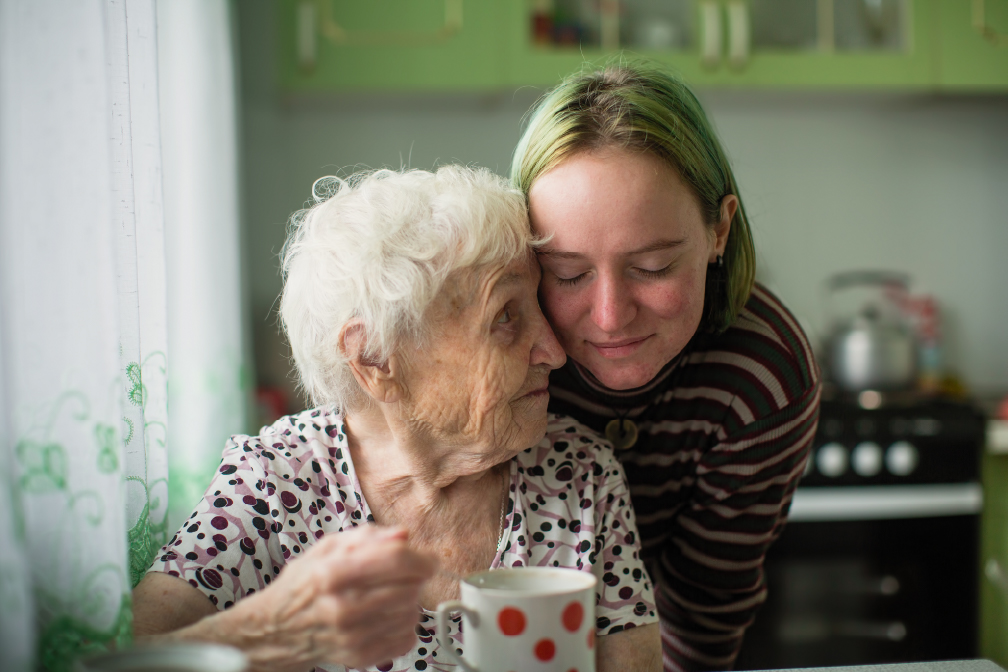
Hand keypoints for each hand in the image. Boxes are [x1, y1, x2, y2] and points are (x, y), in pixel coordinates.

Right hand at [169, 525, 435, 671]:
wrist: (277, 628)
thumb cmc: (304, 584)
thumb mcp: (328, 547)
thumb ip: (369, 537)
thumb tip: (403, 536)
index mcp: (332, 573)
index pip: (396, 560)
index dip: (421, 557)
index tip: (427, 559)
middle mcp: (342, 607)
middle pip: (409, 587)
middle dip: (415, 578)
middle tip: (404, 575)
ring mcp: (352, 636)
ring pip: (412, 613)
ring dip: (410, 600)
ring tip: (389, 595)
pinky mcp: (359, 657)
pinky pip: (406, 638)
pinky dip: (404, 624)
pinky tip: (386, 615)